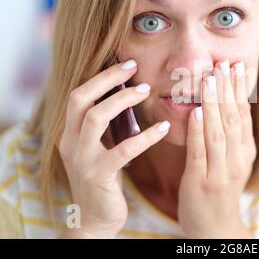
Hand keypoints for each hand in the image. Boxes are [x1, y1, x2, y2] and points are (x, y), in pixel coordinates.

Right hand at [58, 59, 170, 237]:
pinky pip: (123, 150)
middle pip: (80, 99)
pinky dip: (146, 137)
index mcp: (70, 134)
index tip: (126, 63)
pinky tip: (164, 129)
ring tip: (147, 91)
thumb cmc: (103, 180)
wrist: (94, 220)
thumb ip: (106, 127)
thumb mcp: (99, 149)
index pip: (78, 95)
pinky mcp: (98, 175)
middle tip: (134, 67)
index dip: (101, 77)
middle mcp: (70, 143)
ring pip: (96, 118)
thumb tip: (129, 96)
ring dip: (123, 101)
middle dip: (107, 79)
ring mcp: (81, 159)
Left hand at [178, 60, 256, 237]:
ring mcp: (221, 171)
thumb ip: (230, 135)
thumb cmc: (220, 189)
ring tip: (210, 80)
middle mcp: (238, 159)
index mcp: (246, 151)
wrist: (216, 227)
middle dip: (228, 89)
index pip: (243, 114)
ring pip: (218, 132)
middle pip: (233, 118)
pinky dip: (198, 132)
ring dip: (214, 104)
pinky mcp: (201, 182)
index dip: (239, 89)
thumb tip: (225, 104)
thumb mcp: (233, 161)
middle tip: (223, 64)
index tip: (235, 66)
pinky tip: (196, 112)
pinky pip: (200, 153)